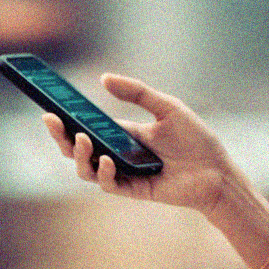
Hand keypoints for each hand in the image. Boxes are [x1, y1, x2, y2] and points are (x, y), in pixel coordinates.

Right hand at [42, 72, 236, 214]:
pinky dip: (104, 172)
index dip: (66, 118)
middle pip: (78, 149)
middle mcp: (118, 154)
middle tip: (51, 119)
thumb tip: (103, 78)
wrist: (217, 171)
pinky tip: (109, 159)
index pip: (86, 126)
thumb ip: (137, 92)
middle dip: (60, 136)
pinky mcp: (134, 190)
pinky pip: (109, 184)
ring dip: (78, 155)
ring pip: (86, 169)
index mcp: (122, 133)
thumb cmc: (195, 139)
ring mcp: (124, 173)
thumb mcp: (167, 107)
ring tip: (81, 139)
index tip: (50, 103)